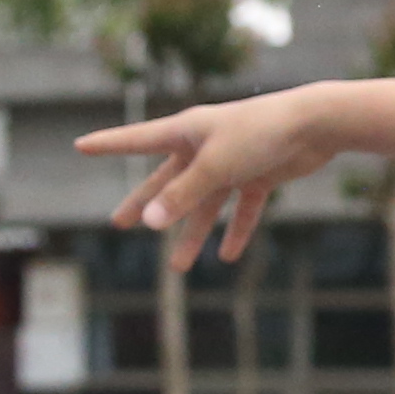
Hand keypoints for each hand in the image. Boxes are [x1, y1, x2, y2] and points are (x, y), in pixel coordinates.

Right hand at [77, 88, 335, 270]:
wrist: (314, 125)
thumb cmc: (259, 134)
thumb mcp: (214, 167)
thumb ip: (182, 195)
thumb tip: (149, 222)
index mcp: (186, 132)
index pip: (136, 140)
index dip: (108, 145)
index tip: (80, 145)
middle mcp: (204, 145)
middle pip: (167, 181)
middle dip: (145, 204)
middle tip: (119, 224)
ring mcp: (231, 161)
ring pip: (205, 202)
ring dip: (193, 233)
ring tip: (178, 267)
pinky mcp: (258, 173)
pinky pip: (242, 207)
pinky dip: (237, 230)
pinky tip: (229, 256)